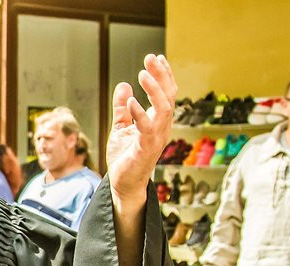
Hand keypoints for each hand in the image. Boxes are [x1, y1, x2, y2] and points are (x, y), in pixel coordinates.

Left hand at [106, 54, 176, 208]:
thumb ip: (122, 108)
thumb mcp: (121, 127)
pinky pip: (147, 128)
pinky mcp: (146, 148)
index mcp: (158, 121)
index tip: (156, 57)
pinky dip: (139, 114)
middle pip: (169, 96)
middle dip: (161, 76)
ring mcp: (156, 138)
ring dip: (154, 90)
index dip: (163, 75)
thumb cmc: (125, 157)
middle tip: (150, 58)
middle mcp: (162, 127)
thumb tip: (124, 85)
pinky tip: (131, 102)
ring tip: (142, 74)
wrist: (123, 183)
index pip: (166, 93)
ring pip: (163, 109)